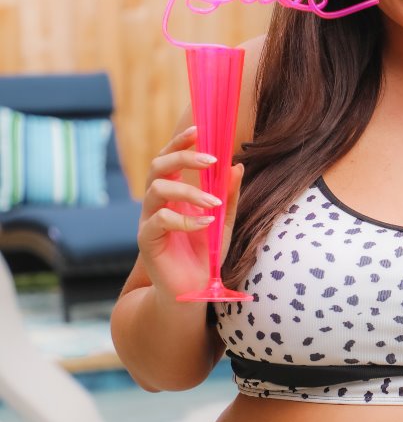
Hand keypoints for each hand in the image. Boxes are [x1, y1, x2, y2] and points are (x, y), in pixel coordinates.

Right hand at [138, 124, 243, 299]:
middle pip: (157, 166)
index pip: (168, 159)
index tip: (200, 130)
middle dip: (183, 156)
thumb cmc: (205, 255)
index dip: (180, 142)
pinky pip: (160, 220)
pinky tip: (205, 224)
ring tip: (213, 203)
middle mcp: (156, 204)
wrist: (193, 291)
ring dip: (188, 191)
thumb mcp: (223, 222)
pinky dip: (185, 219)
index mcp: (171, 194)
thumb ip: (228, 195)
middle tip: (211, 160)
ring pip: (156, 189)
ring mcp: (149, 221)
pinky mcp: (147, 241)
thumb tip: (237, 165)